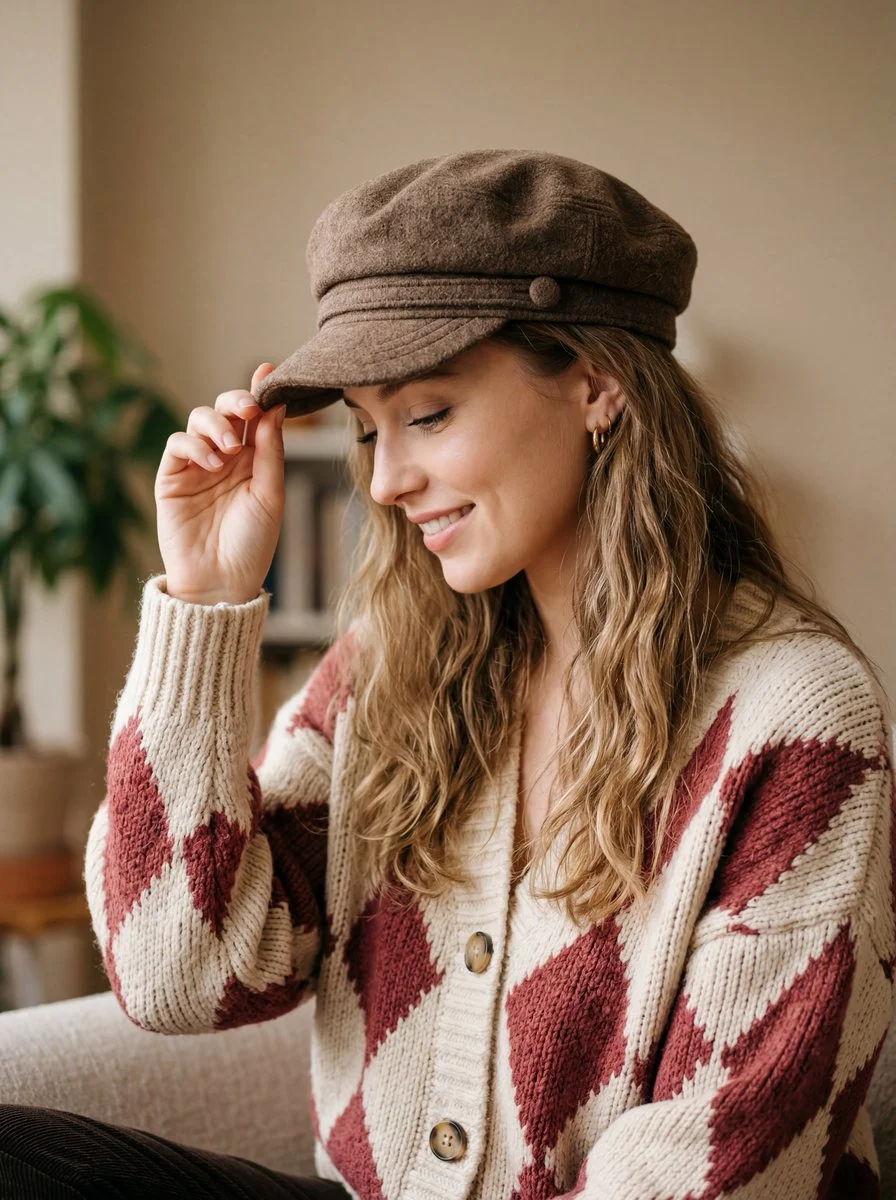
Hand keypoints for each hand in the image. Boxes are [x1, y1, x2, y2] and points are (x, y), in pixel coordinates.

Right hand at [154, 363, 285, 604]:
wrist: (220, 583)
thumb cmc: (252, 544)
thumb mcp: (270, 494)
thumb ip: (270, 450)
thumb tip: (275, 406)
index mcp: (255, 460)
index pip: (257, 418)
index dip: (261, 392)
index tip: (270, 371)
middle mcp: (226, 457)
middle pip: (226, 411)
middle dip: (236, 401)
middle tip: (248, 409)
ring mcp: (197, 466)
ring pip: (199, 420)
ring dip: (216, 425)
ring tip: (230, 449)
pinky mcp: (171, 477)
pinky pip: (177, 445)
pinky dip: (194, 445)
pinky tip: (213, 463)